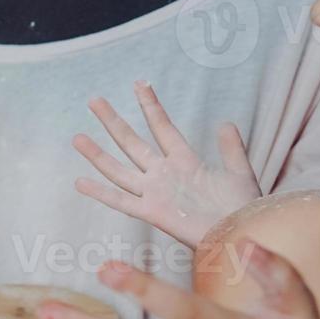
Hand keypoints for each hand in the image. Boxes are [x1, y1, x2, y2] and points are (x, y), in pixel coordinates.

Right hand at [74, 81, 260, 247]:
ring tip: (77, 137)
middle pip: (131, 142)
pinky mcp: (152, 213)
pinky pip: (121, 201)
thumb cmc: (242, 209)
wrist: (241, 235)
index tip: (139, 83)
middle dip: (112, 121)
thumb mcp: (239, 173)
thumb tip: (227, 123)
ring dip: (98, 154)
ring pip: (119, 169)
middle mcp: (164, 174)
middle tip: (94, 100)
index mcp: (185, 161)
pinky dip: (100, 192)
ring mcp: (155, 193)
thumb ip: (231, 149)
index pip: (162, 127)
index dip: (150, 106)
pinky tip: (80, 182)